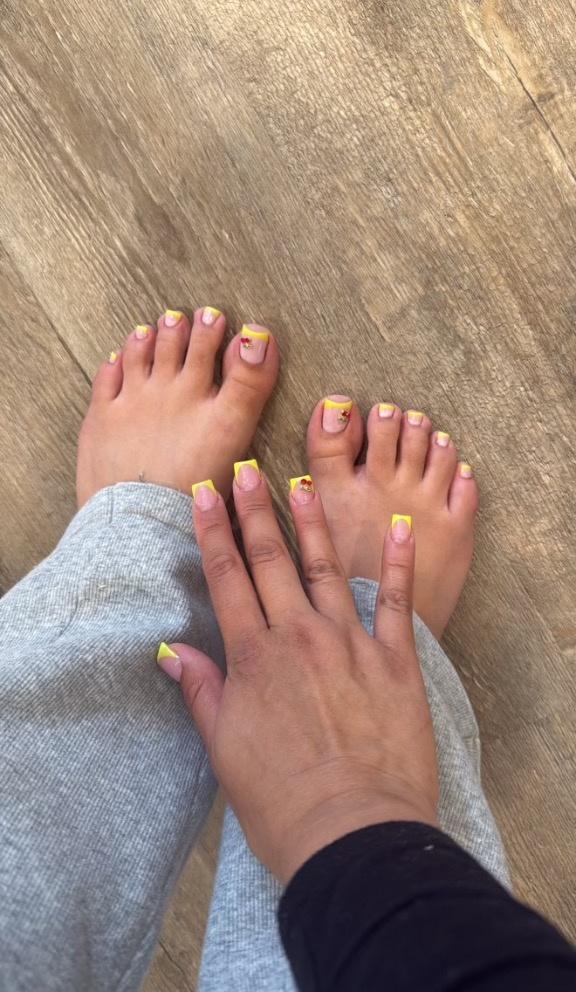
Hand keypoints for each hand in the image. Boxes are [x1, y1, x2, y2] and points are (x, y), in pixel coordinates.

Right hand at [161, 470, 438, 884]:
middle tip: (247, 469)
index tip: (206, 494)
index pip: (228, 579)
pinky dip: (398, 563)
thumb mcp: (225, 748)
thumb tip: (172, 652)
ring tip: (301, 482)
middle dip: (256, 511)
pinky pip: (397, 601)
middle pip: (272, 561)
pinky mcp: (395, 661)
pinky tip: (397, 528)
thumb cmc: (281, 801)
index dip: (214, 533)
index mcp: (254, 658)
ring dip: (312, 523)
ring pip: (326, 569)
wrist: (353, 834)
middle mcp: (299, 638)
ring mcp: (350, 644)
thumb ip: (202, 692)